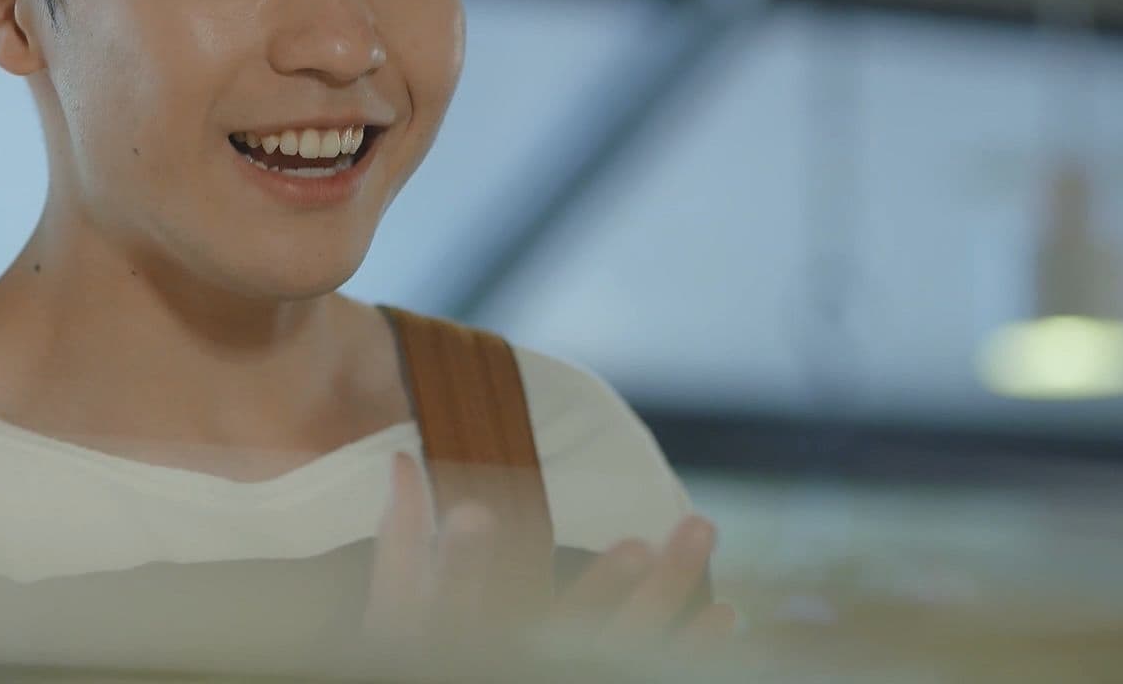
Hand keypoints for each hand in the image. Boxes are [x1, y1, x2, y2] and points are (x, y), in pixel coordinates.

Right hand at [362, 452, 736, 664]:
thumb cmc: (424, 663)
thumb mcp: (398, 619)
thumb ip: (402, 543)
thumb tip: (402, 461)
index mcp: (455, 639)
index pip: (453, 599)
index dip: (462, 563)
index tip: (475, 516)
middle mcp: (514, 661)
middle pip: (562, 626)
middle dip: (604, 586)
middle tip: (640, 543)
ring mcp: (560, 677)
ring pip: (626, 644)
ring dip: (668, 593)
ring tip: (699, 528)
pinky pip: (650, 673)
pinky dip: (691, 647)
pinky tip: (724, 612)